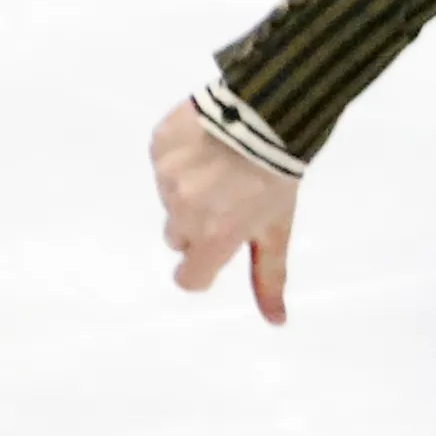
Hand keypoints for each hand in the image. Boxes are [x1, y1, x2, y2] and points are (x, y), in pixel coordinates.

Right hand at [150, 99, 300, 323]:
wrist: (267, 112)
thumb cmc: (277, 176)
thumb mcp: (278, 228)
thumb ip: (270, 276)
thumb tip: (277, 323)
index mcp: (212, 237)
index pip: (190, 277)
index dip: (203, 265)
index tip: (217, 245)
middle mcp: (182, 212)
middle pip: (179, 236)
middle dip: (199, 222)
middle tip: (229, 196)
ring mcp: (165, 179)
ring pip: (169, 197)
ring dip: (190, 187)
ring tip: (222, 164)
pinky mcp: (157, 147)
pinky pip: (161, 163)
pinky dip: (179, 157)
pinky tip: (206, 143)